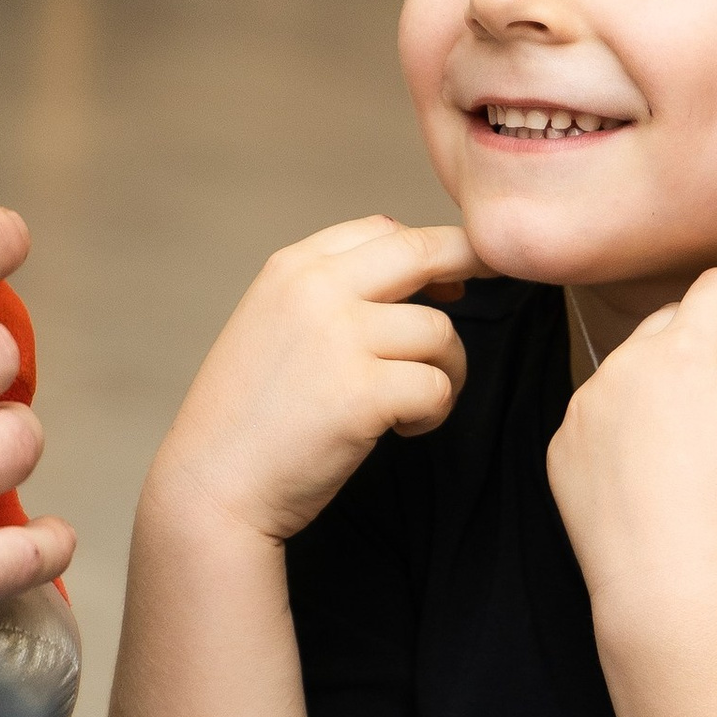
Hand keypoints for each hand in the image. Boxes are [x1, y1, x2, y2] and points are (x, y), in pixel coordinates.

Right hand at [149, 217, 485, 546]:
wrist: (214, 486)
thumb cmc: (250, 416)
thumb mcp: (274, 325)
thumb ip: (329, 289)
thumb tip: (404, 250)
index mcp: (292, 268)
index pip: (380, 230)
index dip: (426, 249)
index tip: (450, 276)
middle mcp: (316, 290)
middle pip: (422, 253)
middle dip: (472, 263)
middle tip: (502, 279)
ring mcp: (341, 337)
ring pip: (439, 331)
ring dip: (444, 370)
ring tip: (411, 407)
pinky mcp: (364, 391)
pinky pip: (438, 386)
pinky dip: (433, 413)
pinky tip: (402, 431)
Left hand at [548, 269, 716, 613]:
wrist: (667, 594)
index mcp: (681, 353)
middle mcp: (622, 369)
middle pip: (676, 323)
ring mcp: (585, 410)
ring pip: (636, 368)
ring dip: (675, 384)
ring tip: (709, 443)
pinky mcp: (564, 449)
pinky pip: (602, 413)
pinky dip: (633, 423)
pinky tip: (663, 472)